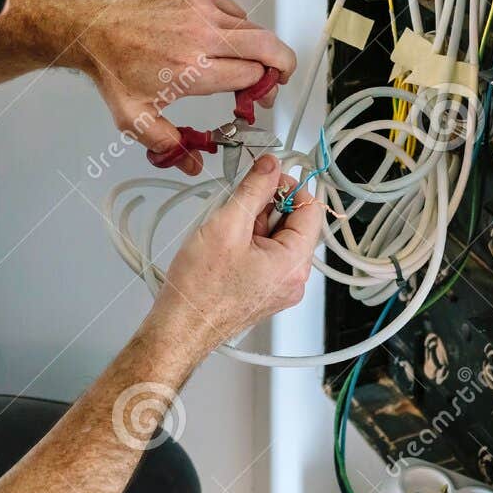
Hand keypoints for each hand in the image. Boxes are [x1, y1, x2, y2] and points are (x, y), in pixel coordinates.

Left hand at [80, 0, 296, 175]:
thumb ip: (169, 144)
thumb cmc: (116, 69)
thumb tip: (194, 164)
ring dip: (261, 50)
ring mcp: (202, 10)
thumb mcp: (137, 119)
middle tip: (276, 81)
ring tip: (249, 65)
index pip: (251, 77)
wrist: (96, 29)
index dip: (260, 93)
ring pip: (256, 29)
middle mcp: (200, 37)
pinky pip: (238, 12)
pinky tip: (226, 43)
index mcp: (190, 70)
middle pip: (267, 47)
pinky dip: (241, 29)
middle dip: (281, 67)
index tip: (254, 102)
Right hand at [147, 155, 323, 355]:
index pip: (312, 210)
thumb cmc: (200, 289)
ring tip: (227, 230)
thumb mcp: (227, 225)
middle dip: (268, 207)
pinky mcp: (265, 291)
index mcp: (294, 264)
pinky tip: (227, 244)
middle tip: (239, 205)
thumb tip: (270, 166)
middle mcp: (294, 279)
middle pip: (296, 224)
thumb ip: (254, 189)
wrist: (180, 327)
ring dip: (256, 224)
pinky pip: (268, 256)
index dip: (290, 187)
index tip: (267, 176)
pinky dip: (250, 242)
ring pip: (279, 239)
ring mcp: (280, 288)